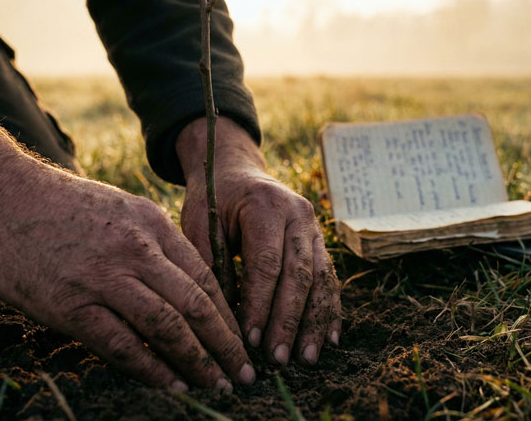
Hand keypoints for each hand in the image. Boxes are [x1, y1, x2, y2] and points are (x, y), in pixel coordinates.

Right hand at [0, 110, 254, 390]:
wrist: (0, 197)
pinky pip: (122, 345)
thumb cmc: (63, 206)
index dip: (230, 314)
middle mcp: (137, 251)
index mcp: (153, 225)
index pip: (207, 277)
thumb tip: (184, 289)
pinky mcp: (71, 305)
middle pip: (197, 305)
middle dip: (227, 345)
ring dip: (198, 362)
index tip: (243, 340)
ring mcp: (104, 278)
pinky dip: (151, 369)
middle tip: (245, 373)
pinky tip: (172, 385)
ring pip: (168, 327)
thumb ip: (154, 246)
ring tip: (217, 385)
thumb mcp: (123, 210)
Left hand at [177, 116, 341, 365]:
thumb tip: (223, 321)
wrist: (235, 170)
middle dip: (289, 321)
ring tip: (307, 358)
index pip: (267, 264)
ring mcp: (314, 227)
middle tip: (278, 358)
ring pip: (321, 280)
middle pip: (299, 275)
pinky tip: (328, 339)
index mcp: (266, 206)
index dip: (260, 304)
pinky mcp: (319, 241)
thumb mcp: (200, 224)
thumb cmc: (212, 199)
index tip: (249, 340)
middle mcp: (298, 214)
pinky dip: (329, 310)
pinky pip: (330, 278)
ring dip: (314, 322)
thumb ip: (211, 266)